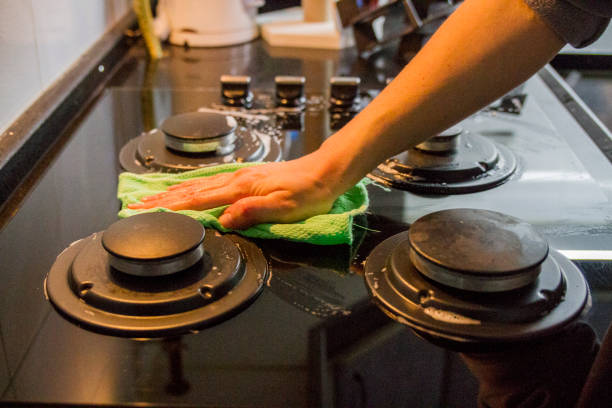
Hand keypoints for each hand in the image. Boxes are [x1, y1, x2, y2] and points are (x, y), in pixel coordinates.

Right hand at [127, 155, 340, 228]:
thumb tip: (222, 221)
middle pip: (192, 190)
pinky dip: (193, 187)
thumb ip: (251, 213)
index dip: (170, 206)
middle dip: (162, 198)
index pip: (198, 200)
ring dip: (173, 191)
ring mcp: (241, 177)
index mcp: (241, 188)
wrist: (325, 173)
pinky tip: (188, 188)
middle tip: (135, 203)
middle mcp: (236, 180)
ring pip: (199, 185)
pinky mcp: (248, 179)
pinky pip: (212, 183)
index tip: (145, 209)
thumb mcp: (283, 208)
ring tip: (152, 196)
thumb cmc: (308, 193)